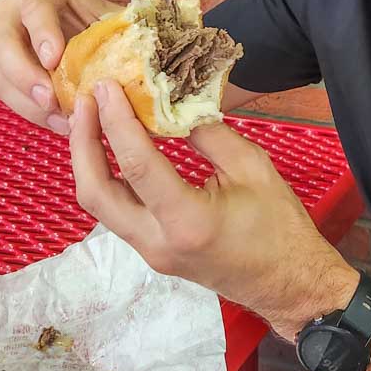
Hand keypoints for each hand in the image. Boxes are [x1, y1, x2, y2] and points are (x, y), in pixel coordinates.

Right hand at [0, 0, 119, 134]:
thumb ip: (124, 29)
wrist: (98, 40)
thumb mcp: (117, 20)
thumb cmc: (106, 25)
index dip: (41, 31)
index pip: (33, 5)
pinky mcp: (6, 74)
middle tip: (50, 98)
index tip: (54, 59)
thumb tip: (140, 52)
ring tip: (63, 118)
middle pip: (2, 43)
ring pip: (1, 76)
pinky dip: (35, 113)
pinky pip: (11, 97)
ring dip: (29, 101)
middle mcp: (13, 13)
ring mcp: (5, 45)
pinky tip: (62, 122)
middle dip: (24, 73)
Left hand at [68, 79, 358, 337]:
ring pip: (99, 205)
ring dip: (88, 160)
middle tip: (84, 101)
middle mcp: (158, 241)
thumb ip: (207, 134)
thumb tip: (172, 102)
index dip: (116, 120)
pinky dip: (107, 176)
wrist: (288, 284)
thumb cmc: (280, 226)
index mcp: (187, 220)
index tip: (105, 86)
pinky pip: (116, 211)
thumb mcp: (251, 166)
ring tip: (91, 118)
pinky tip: (112, 148)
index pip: (137, 165)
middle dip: (82, 142)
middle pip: (95, 192)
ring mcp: (150, 252)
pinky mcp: (152, 251)